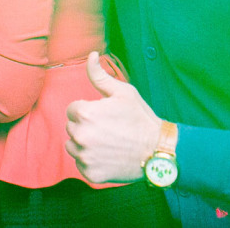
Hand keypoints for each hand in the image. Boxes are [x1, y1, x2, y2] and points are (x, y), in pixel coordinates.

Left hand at [65, 52, 163, 182]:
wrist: (157, 151)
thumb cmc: (140, 119)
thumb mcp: (123, 92)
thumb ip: (100, 75)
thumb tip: (91, 55)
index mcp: (85, 114)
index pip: (72, 110)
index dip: (88, 110)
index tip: (103, 115)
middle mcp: (81, 136)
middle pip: (71, 127)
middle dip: (85, 126)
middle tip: (107, 129)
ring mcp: (85, 157)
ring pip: (73, 146)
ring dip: (84, 144)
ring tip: (106, 142)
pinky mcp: (90, 174)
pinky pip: (80, 164)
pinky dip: (90, 161)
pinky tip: (107, 156)